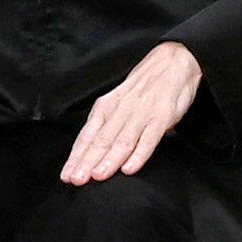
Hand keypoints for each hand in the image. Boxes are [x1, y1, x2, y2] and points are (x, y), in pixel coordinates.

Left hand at [61, 41, 201, 182]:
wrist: (174, 61)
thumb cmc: (146, 86)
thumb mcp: (119, 100)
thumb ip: (107, 123)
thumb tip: (91, 151)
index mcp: (107, 106)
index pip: (88, 136)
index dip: (77, 157)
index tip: (67, 175)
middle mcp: (121, 110)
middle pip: (102, 140)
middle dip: (87, 162)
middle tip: (77, 179)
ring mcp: (142, 114)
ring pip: (122, 141)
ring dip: (109, 160)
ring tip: (98, 176)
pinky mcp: (162, 116)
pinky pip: (149, 138)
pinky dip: (139, 154)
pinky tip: (130, 168)